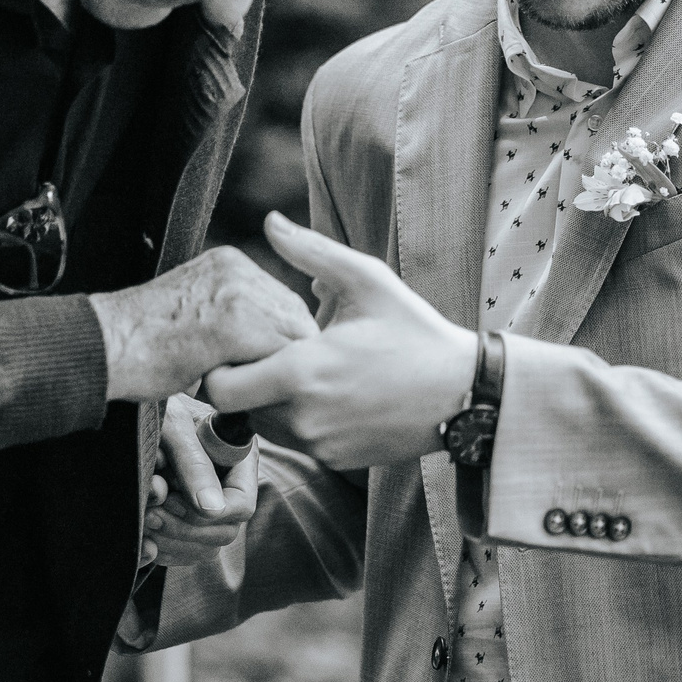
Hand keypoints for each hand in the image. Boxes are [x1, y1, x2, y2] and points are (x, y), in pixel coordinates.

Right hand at [90, 246, 315, 401]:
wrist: (103, 347)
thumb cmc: (142, 345)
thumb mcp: (196, 313)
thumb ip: (236, 317)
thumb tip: (273, 348)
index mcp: (230, 263)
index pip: (284, 302)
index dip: (279, 339)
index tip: (260, 364)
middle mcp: (238, 269)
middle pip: (295, 317)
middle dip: (284, 353)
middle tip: (260, 382)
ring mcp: (239, 292)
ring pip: (292, 338)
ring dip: (275, 368)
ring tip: (242, 385)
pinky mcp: (236, 323)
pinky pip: (277, 358)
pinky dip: (264, 381)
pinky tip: (237, 391)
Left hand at [143, 394, 256, 569]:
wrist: (131, 408)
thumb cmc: (156, 406)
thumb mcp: (174, 425)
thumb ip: (193, 463)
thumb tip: (210, 509)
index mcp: (237, 460)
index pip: (241, 505)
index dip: (212, 513)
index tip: (172, 500)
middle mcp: (227, 488)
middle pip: (224, 533)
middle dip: (184, 527)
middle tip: (150, 510)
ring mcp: (206, 509)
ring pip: (202, 549)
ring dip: (169, 539)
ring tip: (143, 514)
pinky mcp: (183, 525)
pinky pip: (181, 555)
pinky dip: (159, 550)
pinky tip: (141, 530)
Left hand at [204, 212, 474, 468]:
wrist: (462, 392)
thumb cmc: (414, 331)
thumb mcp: (368, 281)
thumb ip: (311, 252)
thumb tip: (270, 220)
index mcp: (300, 372)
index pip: (220, 389)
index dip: (223, 367)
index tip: (244, 346)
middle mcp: (302, 417)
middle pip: (239, 408)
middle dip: (248, 382)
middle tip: (275, 356)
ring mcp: (319, 445)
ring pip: (267, 426)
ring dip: (273, 402)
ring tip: (309, 372)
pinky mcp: (335, 461)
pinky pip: (299, 441)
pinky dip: (304, 420)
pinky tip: (334, 395)